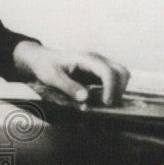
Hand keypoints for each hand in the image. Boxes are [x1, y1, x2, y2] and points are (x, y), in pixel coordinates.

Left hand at [12, 41, 129, 105]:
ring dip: (119, 89)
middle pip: (121, 71)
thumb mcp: (52, 77)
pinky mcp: (99, 71)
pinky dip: (114, 89)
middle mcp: (96, 59)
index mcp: (85, 58)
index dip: (111, 88)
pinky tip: (103, 99)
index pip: (107, 71)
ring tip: (106, 103)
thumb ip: (68, 87)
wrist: (42, 59)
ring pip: (121, 74)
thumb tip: (85, 98)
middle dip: (119, 89)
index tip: (106, 103)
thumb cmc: (46, 66)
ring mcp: (99, 64)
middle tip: (107, 105)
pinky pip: (114, 78)